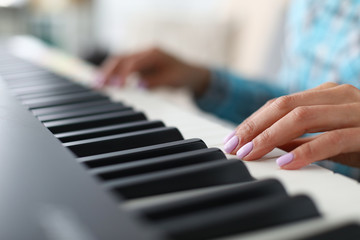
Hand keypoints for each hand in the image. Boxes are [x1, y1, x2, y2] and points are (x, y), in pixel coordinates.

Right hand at [95, 47, 209, 95]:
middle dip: (108, 72)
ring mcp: (140, 57)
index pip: (133, 63)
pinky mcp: (138, 64)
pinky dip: (112, 74)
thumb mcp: (172, 80)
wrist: (191, 73)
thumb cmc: (183, 76)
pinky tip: (104, 82)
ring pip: (119, 62)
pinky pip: (122, 67)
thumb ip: (155, 82)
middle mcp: (145, 52)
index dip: (122, 74)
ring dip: (107, 72)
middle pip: (121, 59)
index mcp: (154, 53)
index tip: (115, 86)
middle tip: (97, 85)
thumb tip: (138, 85)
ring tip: (96, 84)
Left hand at [223, 82, 359, 168]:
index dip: (253, 121)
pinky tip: (286, 163)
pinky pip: (333, 138)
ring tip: (250, 154)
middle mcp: (340, 95)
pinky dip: (306, 151)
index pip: (280, 103)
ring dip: (270, 137)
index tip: (233, 139)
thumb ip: (300, 137)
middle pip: (285, 106)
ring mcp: (357, 109)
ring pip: (303, 116)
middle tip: (234, 146)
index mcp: (328, 93)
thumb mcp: (328, 138)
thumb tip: (263, 144)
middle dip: (254, 127)